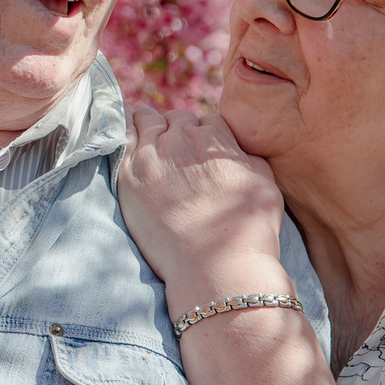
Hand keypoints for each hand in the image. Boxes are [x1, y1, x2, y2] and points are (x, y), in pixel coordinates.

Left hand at [115, 106, 288, 303]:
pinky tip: (122, 131)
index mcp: (215, 136)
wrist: (216, 265)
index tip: (199, 151)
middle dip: (177, 130)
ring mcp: (152, 155)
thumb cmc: (247, 229)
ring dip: (149, 126)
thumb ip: (248, 154)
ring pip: (146, 121)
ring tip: (147, 134)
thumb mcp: (264, 181)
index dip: (203, 135)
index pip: (205, 121)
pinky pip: (120, 137)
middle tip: (176, 151)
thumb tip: (235, 146)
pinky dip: (123, 130)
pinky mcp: (128, 175)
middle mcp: (181, 138)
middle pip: (176, 119)